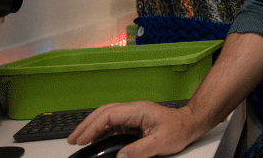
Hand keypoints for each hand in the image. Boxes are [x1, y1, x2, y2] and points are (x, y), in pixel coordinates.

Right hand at [67, 101, 204, 157]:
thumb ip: (140, 150)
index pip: (109, 115)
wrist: (189, 124)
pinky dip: (100, 131)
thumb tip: (120, 157)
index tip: (82, 139)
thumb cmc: (178, 129)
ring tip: (78, 139)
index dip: (93, 127)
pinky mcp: (132, 122)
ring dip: (91, 127)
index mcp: (138, 110)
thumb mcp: (161, 142)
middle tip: (72, 140)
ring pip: (106, 117)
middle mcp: (133, 110)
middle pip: (103, 113)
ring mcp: (132, 115)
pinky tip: (94, 140)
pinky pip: (112, 124)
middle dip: (86, 125)